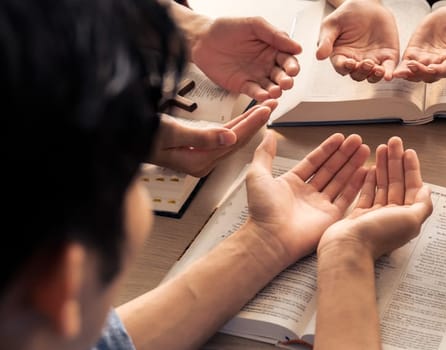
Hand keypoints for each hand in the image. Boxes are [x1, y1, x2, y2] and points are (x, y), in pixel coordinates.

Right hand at [149, 99, 276, 176]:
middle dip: (256, 122)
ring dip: (248, 122)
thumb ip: (201, 137)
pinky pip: (221, 136)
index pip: (233, 141)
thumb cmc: (139, 135)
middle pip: (237, 140)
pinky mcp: (195, 148)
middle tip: (272, 105)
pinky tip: (245, 118)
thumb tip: (230, 139)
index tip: (266, 109)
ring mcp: (199, 156)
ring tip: (264, 108)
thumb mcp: (171, 133)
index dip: (252, 123)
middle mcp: (202, 162)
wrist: (121, 136)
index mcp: (198, 162)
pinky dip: (235, 125)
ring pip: (232, 138)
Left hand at [189, 17, 301, 100]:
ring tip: (275, 91)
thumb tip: (296, 47)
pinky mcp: (244, 85)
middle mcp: (267, 64)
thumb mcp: (254, 24)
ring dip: (276, 91)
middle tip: (286, 82)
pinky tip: (264, 96)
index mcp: (273, 49)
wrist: (202, 39)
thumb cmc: (227, 29)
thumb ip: (275, 35)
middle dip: (286, 81)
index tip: (292, 69)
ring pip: (271, 86)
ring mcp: (256, 76)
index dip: (292, 66)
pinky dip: (261, 96)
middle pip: (282, 75)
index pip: (288, 59)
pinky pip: (255, 92)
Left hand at [246, 131, 370, 261]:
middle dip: (344, 154)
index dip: (327, 149)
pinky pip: (347, 197)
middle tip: (357, 140)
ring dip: (352, 164)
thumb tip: (268, 136)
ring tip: (364, 149)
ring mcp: (321, 205)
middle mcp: (308, 193)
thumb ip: (265, 154)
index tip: (339, 137)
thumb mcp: (258, 175)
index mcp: (292, 183)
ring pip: (341, 180)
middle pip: (330, 169)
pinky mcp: (331, 217)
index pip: (314, 161)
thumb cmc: (262, 210)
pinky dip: (356, 184)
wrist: (271, 238)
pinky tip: (365, 171)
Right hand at [316, 0, 399, 82]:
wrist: (367, 5)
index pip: (342, 67)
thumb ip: (326, 40)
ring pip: (372, 76)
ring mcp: (372, 60)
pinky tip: (388, 75)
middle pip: (358, 75)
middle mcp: (356, 61)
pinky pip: (388, 68)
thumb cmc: (347, 15)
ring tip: (377, 69)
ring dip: (374, 76)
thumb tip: (319, 56)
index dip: (345, 67)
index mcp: (341, 56)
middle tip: (366, 63)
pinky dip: (389, 73)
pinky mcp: (387, 56)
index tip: (350, 63)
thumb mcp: (332, 24)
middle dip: (361, 72)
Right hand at [321, 137, 432, 257]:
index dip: (411, 168)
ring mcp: (376, 215)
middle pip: (397, 183)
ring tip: (381, 148)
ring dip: (383, 166)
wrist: (348, 248)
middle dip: (396, 162)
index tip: (408, 151)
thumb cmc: (379, 235)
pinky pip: (367, 193)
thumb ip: (422, 204)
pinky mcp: (359, 215)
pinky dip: (369, 180)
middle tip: (394, 142)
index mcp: (408, 217)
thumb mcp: (411, 219)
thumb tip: (427, 190)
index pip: (413, 187)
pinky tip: (370, 167)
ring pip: (382, 185)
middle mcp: (393, 215)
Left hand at [393, 4, 445, 82]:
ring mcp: (427, 61)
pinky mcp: (416, 54)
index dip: (440, 70)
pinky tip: (396, 72)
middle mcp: (441, 63)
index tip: (432, 68)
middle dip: (421, 73)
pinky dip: (402, 70)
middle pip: (431, 75)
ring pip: (418, 74)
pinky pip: (408, 66)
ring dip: (410, 74)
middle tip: (414, 66)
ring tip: (402, 72)